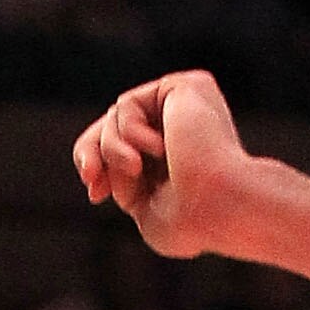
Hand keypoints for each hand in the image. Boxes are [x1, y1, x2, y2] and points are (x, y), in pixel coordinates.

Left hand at [72, 69, 259, 258]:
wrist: (218, 207)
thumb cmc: (191, 222)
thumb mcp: (145, 209)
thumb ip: (124, 184)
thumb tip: (96, 164)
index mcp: (178, 158)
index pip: (125, 149)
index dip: (99, 166)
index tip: (95, 194)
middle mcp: (184, 128)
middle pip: (114, 126)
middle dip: (92, 151)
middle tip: (90, 177)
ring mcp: (186, 106)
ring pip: (117, 118)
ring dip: (113, 150)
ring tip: (137, 168)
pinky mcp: (184, 87)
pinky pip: (128, 105)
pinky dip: (129, 132)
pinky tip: (160, 149)